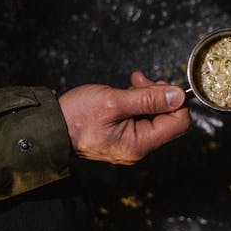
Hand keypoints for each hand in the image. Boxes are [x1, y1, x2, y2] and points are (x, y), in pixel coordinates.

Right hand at [58, 72, 189, 164]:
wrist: (51, 127)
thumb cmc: (76, 116)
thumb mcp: (114, 101)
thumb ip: (148, 99)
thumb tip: (178, 96)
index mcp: (139, 144)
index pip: (179, 123)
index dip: (175, 101)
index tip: (159, 85)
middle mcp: (138, 148)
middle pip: (169, 120)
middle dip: (160, 96)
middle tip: (142, 81)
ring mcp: (131, 144)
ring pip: (156, 117)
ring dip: (148, 96)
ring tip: (132, 84)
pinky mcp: (124, 137)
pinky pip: (142, 119)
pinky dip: (138, 103)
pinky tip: (128, 92)